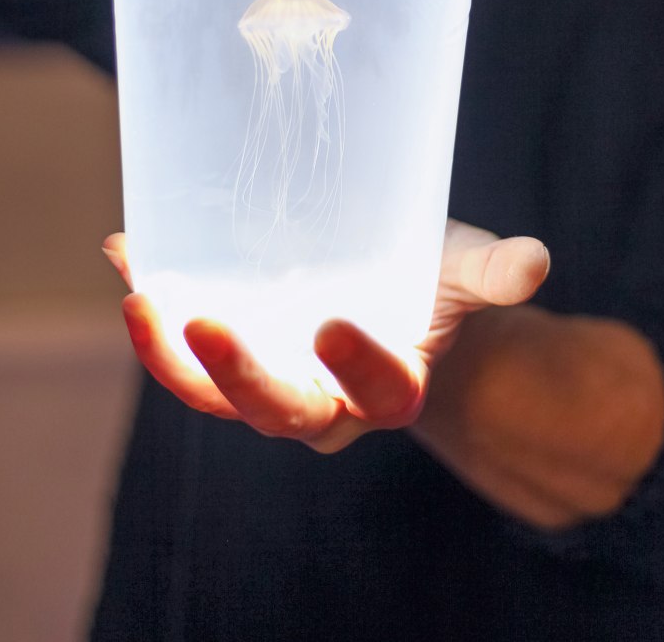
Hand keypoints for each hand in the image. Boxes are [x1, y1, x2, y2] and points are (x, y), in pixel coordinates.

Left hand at [102, 221, 549, 453]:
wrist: (388, 300)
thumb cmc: (429, 285)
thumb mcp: (464, 274)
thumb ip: (494, 274)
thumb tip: (535, 260)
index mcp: (391, 386)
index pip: (379, 393)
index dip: (358, 369)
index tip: (334, 326)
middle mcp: (325, 401)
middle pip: (280, 410)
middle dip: (239, 377)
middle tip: (202, 323)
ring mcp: (269, 382)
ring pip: (214, 393)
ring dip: (170, 355)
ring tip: (139, 299)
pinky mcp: (230, 355)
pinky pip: (184, 347)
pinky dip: (153, 310)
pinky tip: (128, 253)